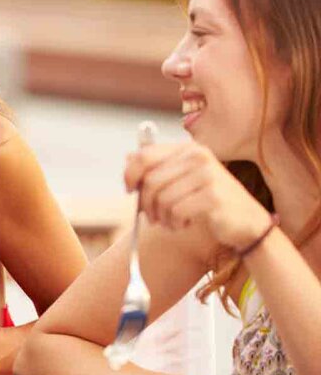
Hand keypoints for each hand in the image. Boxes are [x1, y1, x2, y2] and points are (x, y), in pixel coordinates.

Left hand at [125, 142, 271, 251]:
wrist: (246, 222)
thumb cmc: (209, 202)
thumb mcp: (183, 181)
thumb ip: (158, 168)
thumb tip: (128, 157)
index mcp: (189, 149)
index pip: (145, 155)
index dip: (130, 174)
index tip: (129, 190)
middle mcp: (199, 157)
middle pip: (150, 180)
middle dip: (145, 203)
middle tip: (150, 216)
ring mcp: (208, 175)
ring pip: (161, 198)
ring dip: (160, 217)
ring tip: (171, 222)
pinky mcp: (213, 197)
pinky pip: (176, 211)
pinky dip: (174, 223)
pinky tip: (183, 225)